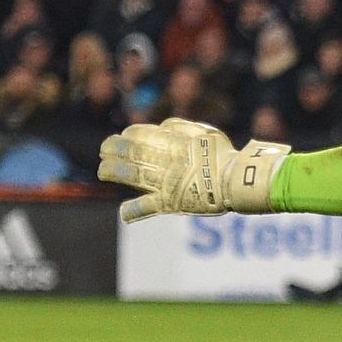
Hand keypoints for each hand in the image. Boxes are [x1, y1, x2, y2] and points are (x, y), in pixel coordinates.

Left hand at [98, 118, 290, 222]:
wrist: (238, 182)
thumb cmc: (225, 155)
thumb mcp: (206, 132)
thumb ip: (181, 128)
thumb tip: (161, 128)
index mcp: (173, 143)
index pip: (142, 135)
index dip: (129, 134)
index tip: (124, 135)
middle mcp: (164, 162)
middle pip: (131, 153)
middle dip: (114, 149)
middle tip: (105, 149)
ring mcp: (165, 183)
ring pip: (132, 176)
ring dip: (114, 172)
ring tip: (103, 170)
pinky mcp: (170, 203)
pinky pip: (148, 207)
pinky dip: (134, 211)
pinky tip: (123, 213)